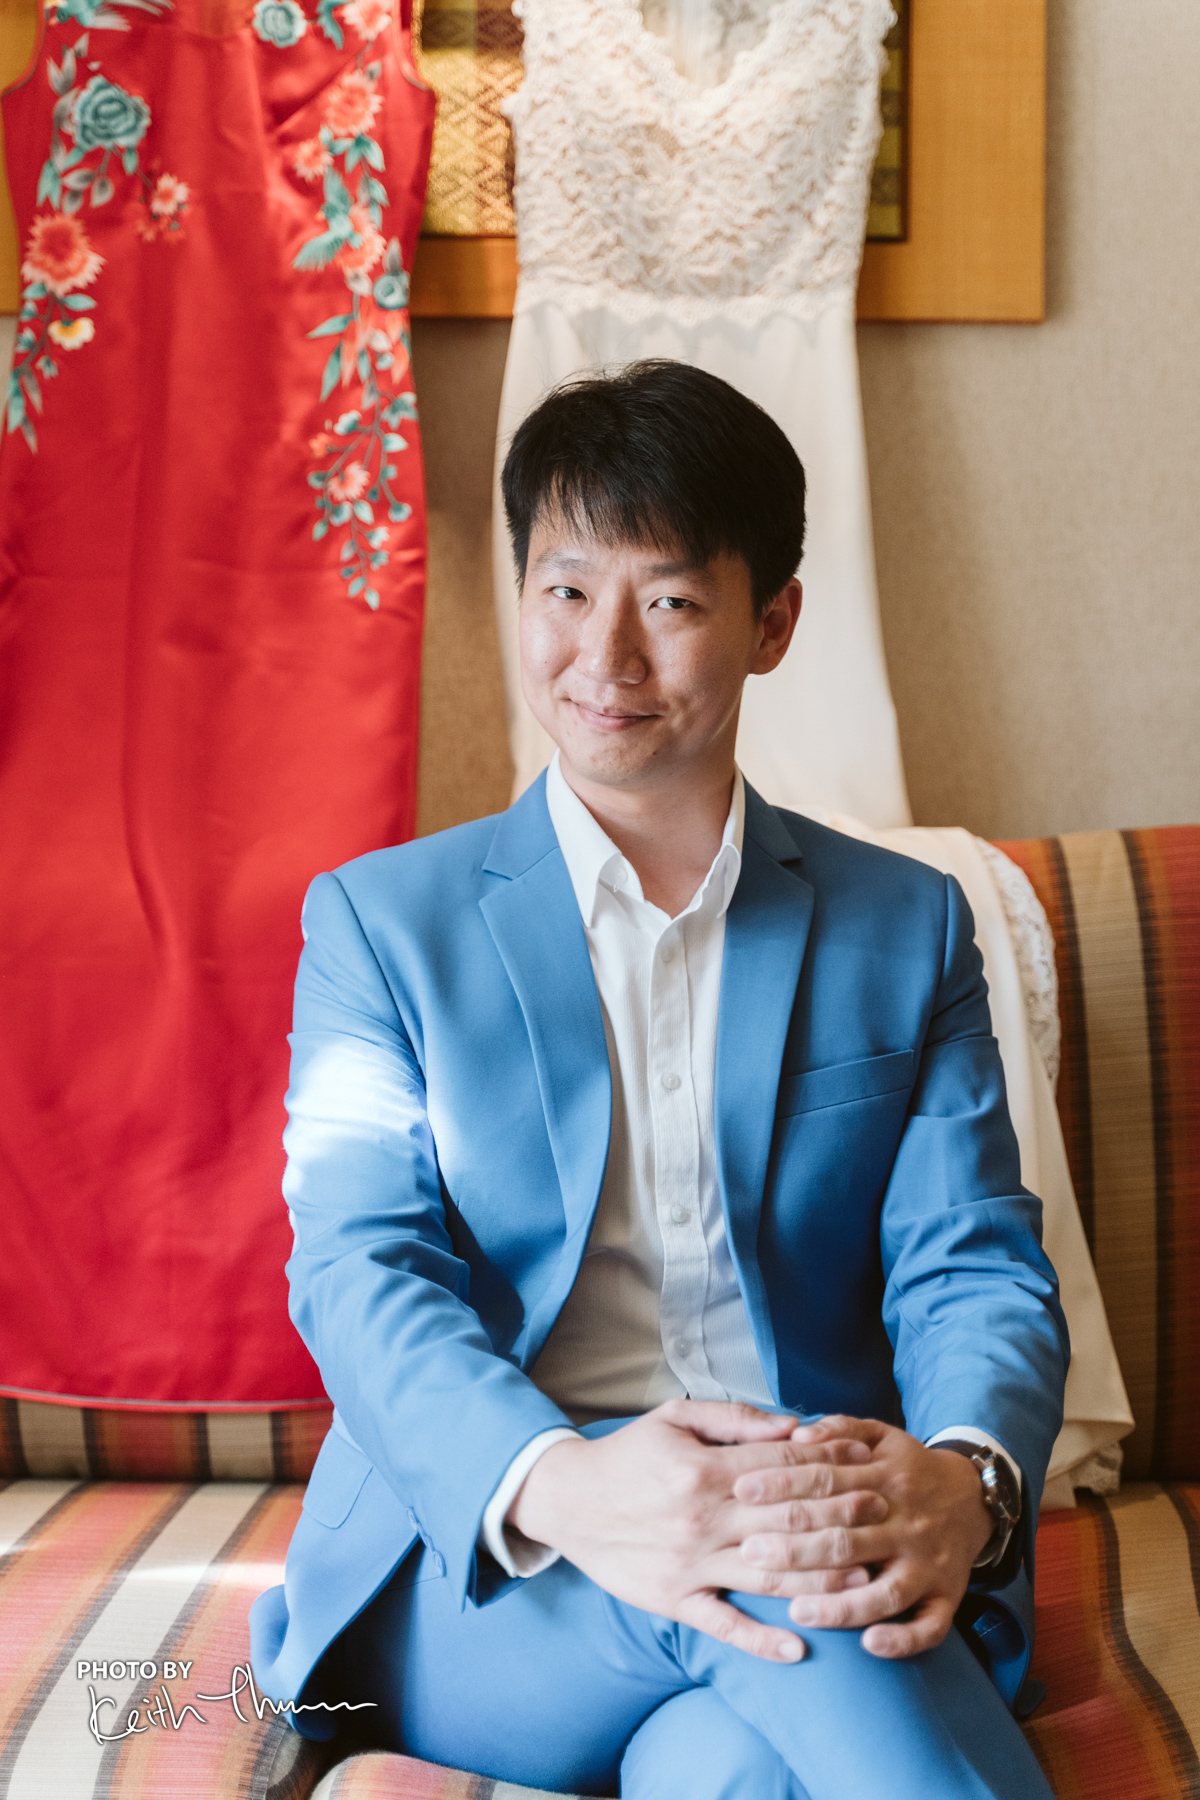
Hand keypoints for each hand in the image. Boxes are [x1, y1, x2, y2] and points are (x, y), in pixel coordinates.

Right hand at [509, 1399, 886, 1662]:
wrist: (568, 1500)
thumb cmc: (628, 1454)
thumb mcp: (676, 1418)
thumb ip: (736, 1420)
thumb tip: (792, 1427)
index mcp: (703, 1471)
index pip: (781, 1468)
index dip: (828, 1462)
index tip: (866, 1461)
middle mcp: (701, 1520)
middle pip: (785, 1522)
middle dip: (839, 1516)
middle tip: (883, 1513)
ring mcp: (689, 1565)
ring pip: (766, 1576)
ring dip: (819, 1579)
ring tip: (864, 1578)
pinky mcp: (673, 1600)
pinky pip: (724, 1626)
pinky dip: (761, 1641)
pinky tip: (799, 1648)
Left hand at [734, 1415, 994, 1657]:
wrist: (974, 1496)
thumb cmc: (908, 1468)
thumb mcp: (879, 1435)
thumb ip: (838, 1429)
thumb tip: (796, 1433)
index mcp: (887, 1478)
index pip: (828, 1481)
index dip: (782, 1485)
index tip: (741, 1491)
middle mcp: (908, 1523)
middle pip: (848, 1540)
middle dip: (796, 1549)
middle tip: (750, 1553)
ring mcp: (929, 1564)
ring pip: (886, 1591)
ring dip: (842, 1605)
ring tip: (798, 1610)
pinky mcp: (948, 1596)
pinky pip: (931, 1627)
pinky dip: (903, 1639)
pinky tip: (869, 1645)